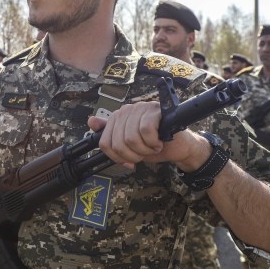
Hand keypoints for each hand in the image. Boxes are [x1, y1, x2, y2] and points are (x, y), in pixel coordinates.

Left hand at [86, 101, 208, 170]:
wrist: (178, 145)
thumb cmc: (153, 145)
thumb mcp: (128, 146)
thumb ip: (110, 136)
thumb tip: (90, 121)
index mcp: (117, 118)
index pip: (105, 143)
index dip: (117, 157)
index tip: (129, 160)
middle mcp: (126, 110)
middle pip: (118, 143)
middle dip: (132, 155)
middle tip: (144, 153)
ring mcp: (140, 108)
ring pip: (131, 138)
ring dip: (144, 150)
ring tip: (152, 147)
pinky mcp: (154, 110)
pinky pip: (145, 131)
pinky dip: (153, 142)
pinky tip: (158, 142)